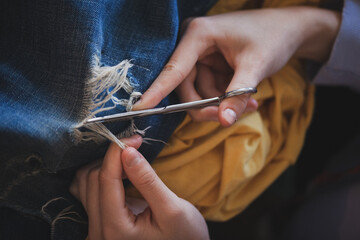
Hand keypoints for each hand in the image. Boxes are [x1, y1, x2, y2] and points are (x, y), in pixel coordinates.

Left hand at [70, 135, 208, 239]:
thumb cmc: (184, 237)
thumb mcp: (172, 209)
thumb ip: (147, 180)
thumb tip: (127, 152)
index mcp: (116, 230)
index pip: (105, 180)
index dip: (116, 152)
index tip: (134, 138)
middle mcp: (98, 233)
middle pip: (90, 180)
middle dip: (111, 157)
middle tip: (135, 147)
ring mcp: (96, 230)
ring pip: (84, 184)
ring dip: (103, 165)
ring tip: (127, 160)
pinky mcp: (99, 225)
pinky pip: (87, 194)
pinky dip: (100, 176)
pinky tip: (119, 173)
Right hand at [133, 7, 339, 126]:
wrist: (290, 29)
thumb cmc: (273, 38)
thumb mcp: (256, 67)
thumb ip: (237, 95)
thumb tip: (224, 121)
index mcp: (199, 34)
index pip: (174, 69)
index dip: (157, 91)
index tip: (138, 108)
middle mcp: (193, 43)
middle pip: (185, 86)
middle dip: (205, 105)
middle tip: (227, 115)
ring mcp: (200, 55)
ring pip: (197, 92)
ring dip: (220, 104)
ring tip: (250, 103)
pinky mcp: (209, 64)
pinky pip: (208, 90)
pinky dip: (225, 98)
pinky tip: (248, 99)